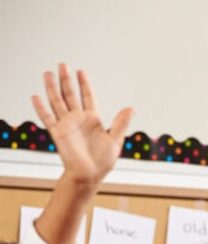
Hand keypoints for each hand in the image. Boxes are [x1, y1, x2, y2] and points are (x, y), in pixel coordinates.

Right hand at [31, 65, 131, 187]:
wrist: (89, 175)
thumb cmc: (103, 161)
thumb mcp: (116, 140)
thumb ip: (121, 122)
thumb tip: (132, 108)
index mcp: (93, 119)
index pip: (88, 97)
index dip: (84, 84)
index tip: (81, 71)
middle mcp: (78, 119)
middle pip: (70, 95)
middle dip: (66, 80)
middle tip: (63, 65)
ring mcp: (66, 124)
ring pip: (57, 101)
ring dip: (52, 88)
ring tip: (48, 73)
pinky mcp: (57, 132)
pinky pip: (47, 117)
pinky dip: (41, 107)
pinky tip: (36, 96)